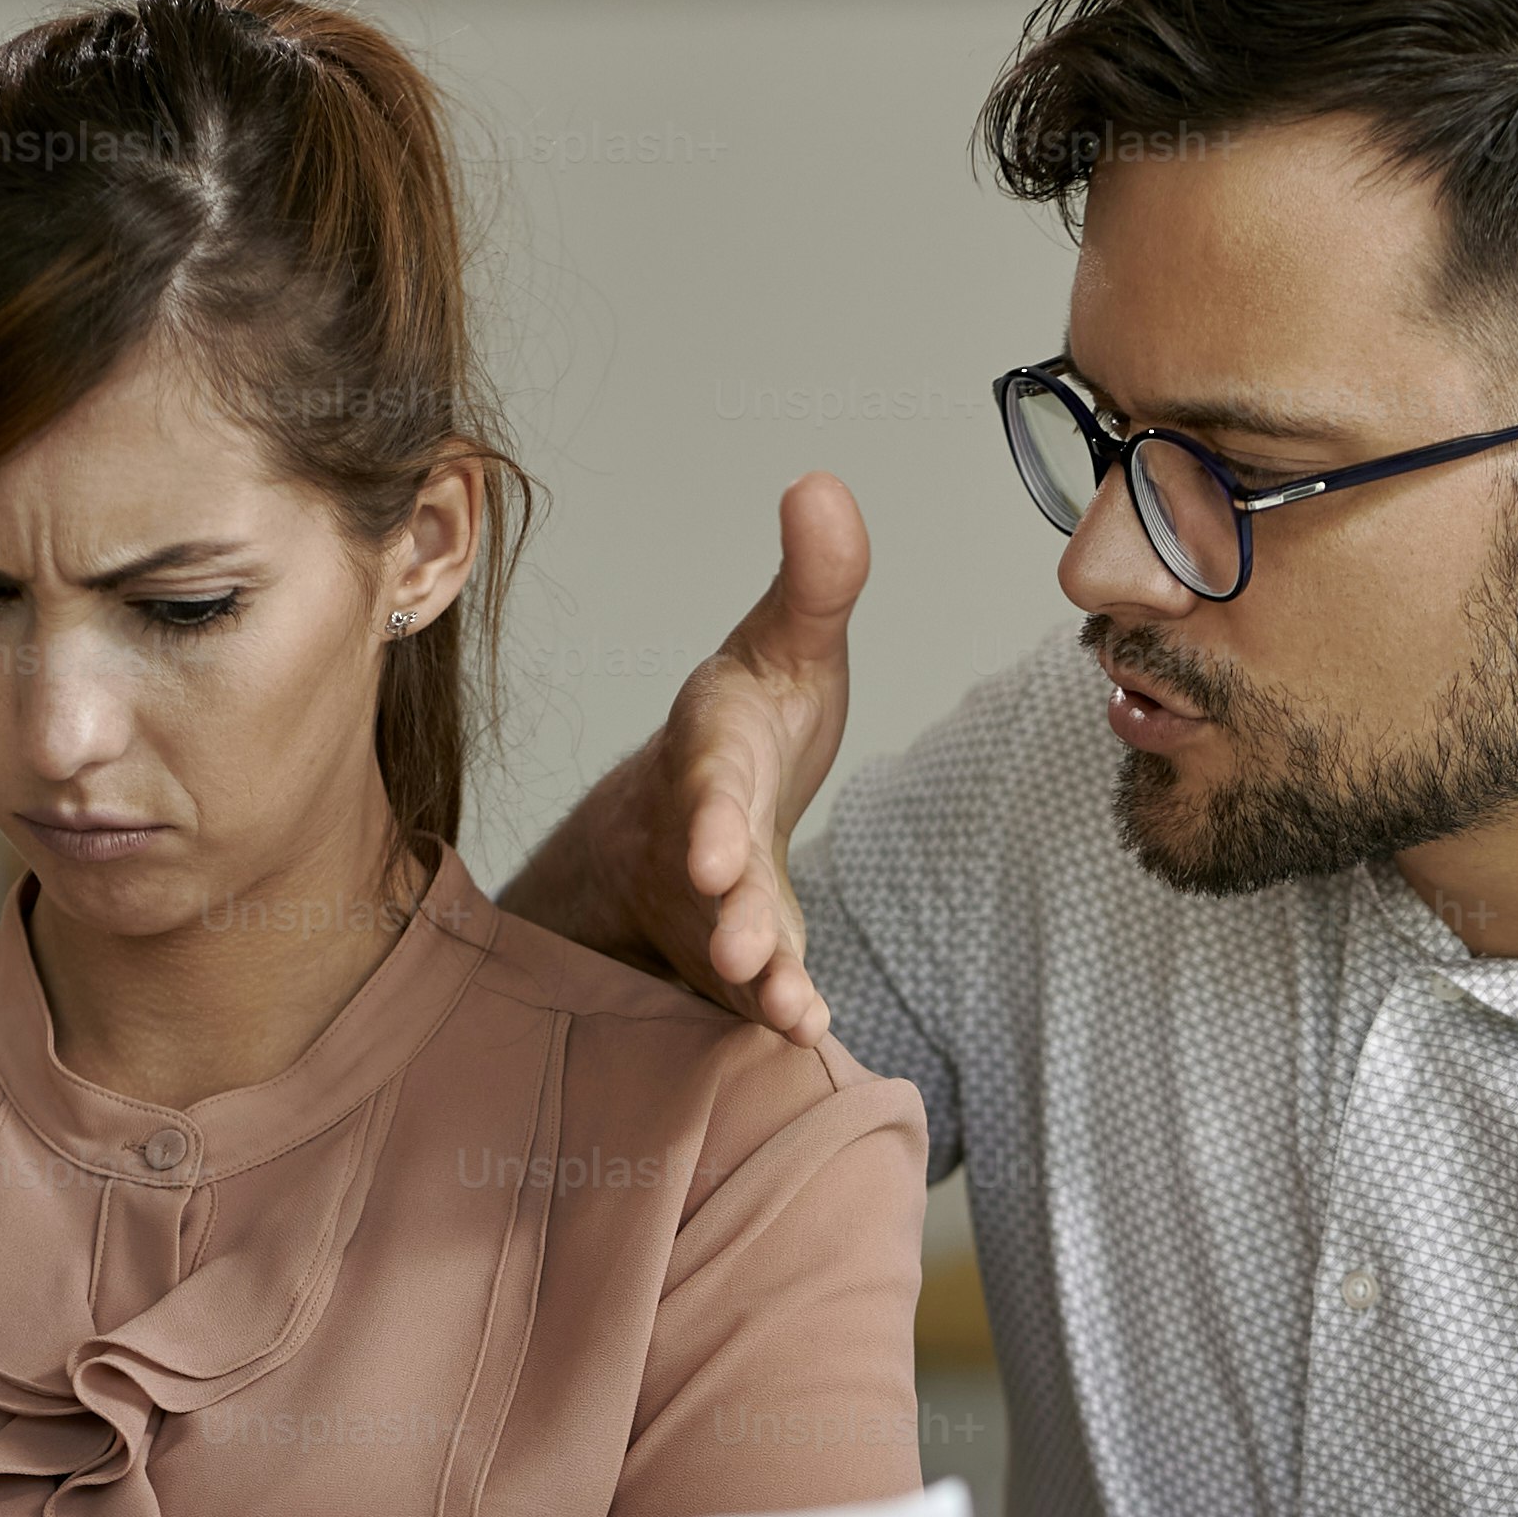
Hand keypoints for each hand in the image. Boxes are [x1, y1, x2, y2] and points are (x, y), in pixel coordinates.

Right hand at [500, 474, 863, 1042]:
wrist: (696, 818)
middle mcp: (706, 834)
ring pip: (731, 946)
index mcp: (714, 752)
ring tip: (783, 1006)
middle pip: (711, 879)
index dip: (711, 817)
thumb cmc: (750, 728)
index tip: (713, 852)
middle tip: (736, 945)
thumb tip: (821, 483)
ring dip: (756, 977)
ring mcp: (721, 905)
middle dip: (724, 911)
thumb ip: (816, 580)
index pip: (709, 782)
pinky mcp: (747, 958)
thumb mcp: (788, 644)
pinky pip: (758, 991)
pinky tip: (811, 1033)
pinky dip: (779, 1011)